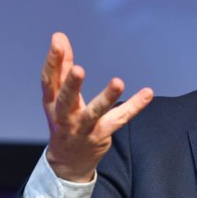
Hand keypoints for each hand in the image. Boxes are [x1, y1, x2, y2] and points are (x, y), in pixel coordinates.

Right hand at [41, 32, 153, 181]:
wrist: (67, 162)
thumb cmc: (63, 120)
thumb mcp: (58, 95)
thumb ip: (62, 66)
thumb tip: (59, 36)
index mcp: (51, 102)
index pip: (49, 80)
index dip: (52, 62)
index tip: (58, 42)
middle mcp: (64, 116)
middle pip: (65, 100)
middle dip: (72, 85)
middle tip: (79, 69)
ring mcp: (83, 127)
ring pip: (94, 112)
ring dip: (106, 98)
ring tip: (118, 82)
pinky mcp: (101, 135)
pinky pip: (119, 119)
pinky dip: (135, 106)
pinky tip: (148, 93)